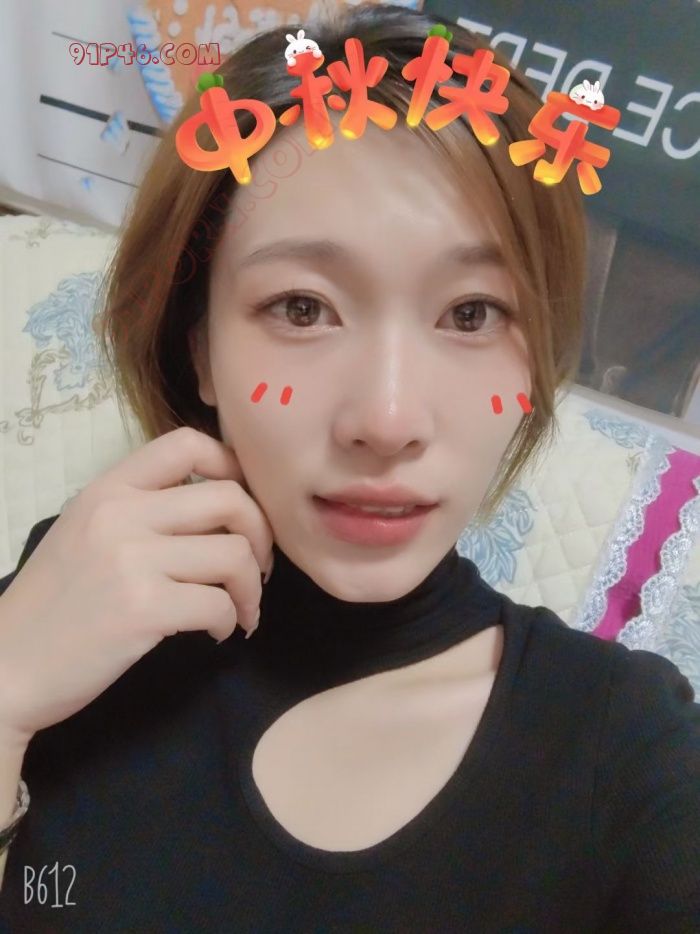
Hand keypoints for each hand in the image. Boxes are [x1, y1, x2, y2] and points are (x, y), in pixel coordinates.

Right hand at [0, 427, 273, 743]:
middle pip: (230, 498)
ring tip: (240, 609)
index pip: (187, 443)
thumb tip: (218, 505)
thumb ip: (139, 510)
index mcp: (108, 490)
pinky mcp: (143, 609)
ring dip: (251, 587)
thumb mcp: (84, 532)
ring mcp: (132, 560)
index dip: (232, 467)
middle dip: (261, 534)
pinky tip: (216, 633)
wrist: (5, 668)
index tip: (240, 507)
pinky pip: (219, 604)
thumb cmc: (52, 604)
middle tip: (256, 567)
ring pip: (235, 554)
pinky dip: (229, 621)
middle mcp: (121, 514)